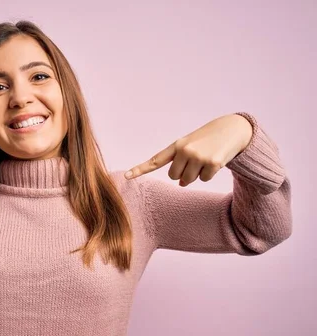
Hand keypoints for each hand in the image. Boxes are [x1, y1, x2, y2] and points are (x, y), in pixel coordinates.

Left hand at [124, 114, 252, 186]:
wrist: (232, 128)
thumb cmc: (208, 140)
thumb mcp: (192, 149)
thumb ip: (182, 165)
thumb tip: (182, 184)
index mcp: (177, 145)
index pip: (155, 160)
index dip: (140, 169)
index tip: (126, 176)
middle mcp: (185, 150)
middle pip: (174, 177)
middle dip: (184, 173)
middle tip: (196, 160)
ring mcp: (198, 156)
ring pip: (189, 180)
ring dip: (197, 174)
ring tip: (206, 158)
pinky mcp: (212, 163)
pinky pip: (204, 179)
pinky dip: (210, 174)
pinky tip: (216, 160)